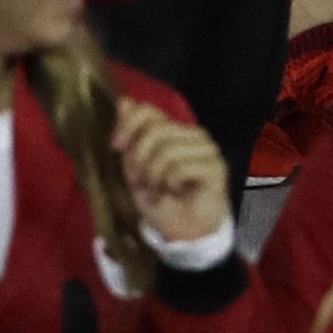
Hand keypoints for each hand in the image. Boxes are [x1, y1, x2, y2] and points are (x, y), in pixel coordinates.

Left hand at [109, 88, 236, 246]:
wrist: (184, 231)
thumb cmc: (161, 200)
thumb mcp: (136, 170)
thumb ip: (132, 138)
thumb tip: (124, 101)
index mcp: (173, 130)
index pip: (149, 111)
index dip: (128, 125)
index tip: (115, 147)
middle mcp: (193, 134)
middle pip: (156, 131)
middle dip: (140, 161)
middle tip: (143, 182)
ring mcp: (207, 149)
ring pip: (168, 150)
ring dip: (154, 177)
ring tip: (157, 191)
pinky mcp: (216, 167)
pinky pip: (181, 167)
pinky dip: (169, 183)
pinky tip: (174, 192)